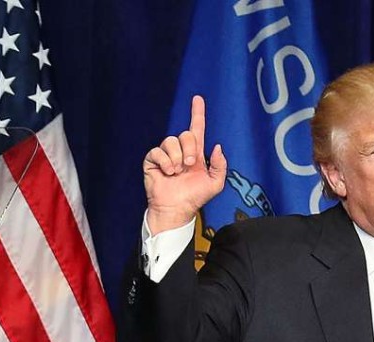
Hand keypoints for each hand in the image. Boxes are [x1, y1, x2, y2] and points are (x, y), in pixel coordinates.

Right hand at [143, 95, 227, 233]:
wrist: (176, 209)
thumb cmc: (195, 198)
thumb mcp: (215, 184)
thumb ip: (220, 166)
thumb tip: (217, 146)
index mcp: (195, 154)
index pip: (197, 129)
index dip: (197, 113)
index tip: (198, 99)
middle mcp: (181, 152)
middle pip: (185, 134)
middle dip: (190, 149)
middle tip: (189, 165)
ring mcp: (166, 155)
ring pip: (171, 141)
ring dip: (177, 157)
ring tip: (177, 172)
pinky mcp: (152, 161)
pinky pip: (157, 151)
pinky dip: (164, 162)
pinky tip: (167, 173)